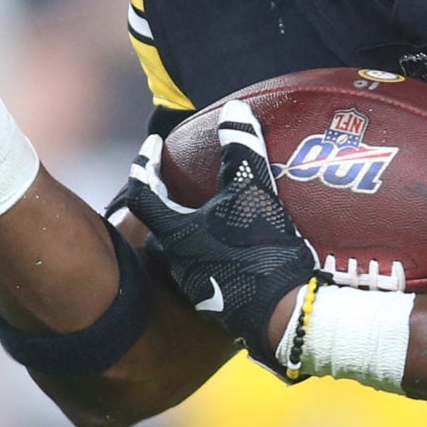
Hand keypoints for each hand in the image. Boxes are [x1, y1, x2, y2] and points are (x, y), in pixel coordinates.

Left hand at [124, 100, 316, 369]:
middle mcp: (177, 263)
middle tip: (182, 187)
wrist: (283, 316)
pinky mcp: (219, 305)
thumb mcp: (252, 192)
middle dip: (167, 206)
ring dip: (193, 233)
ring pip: (184, 253)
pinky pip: (209, 271)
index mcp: (176, 234)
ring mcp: (196, 288)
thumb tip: (234, 110)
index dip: (146, 164)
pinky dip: (216, 255)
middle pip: (159, 227)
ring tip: (214, 217)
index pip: (143, 193)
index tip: (154, 146)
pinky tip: (239, 251)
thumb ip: (241, 150)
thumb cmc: (260, 251)